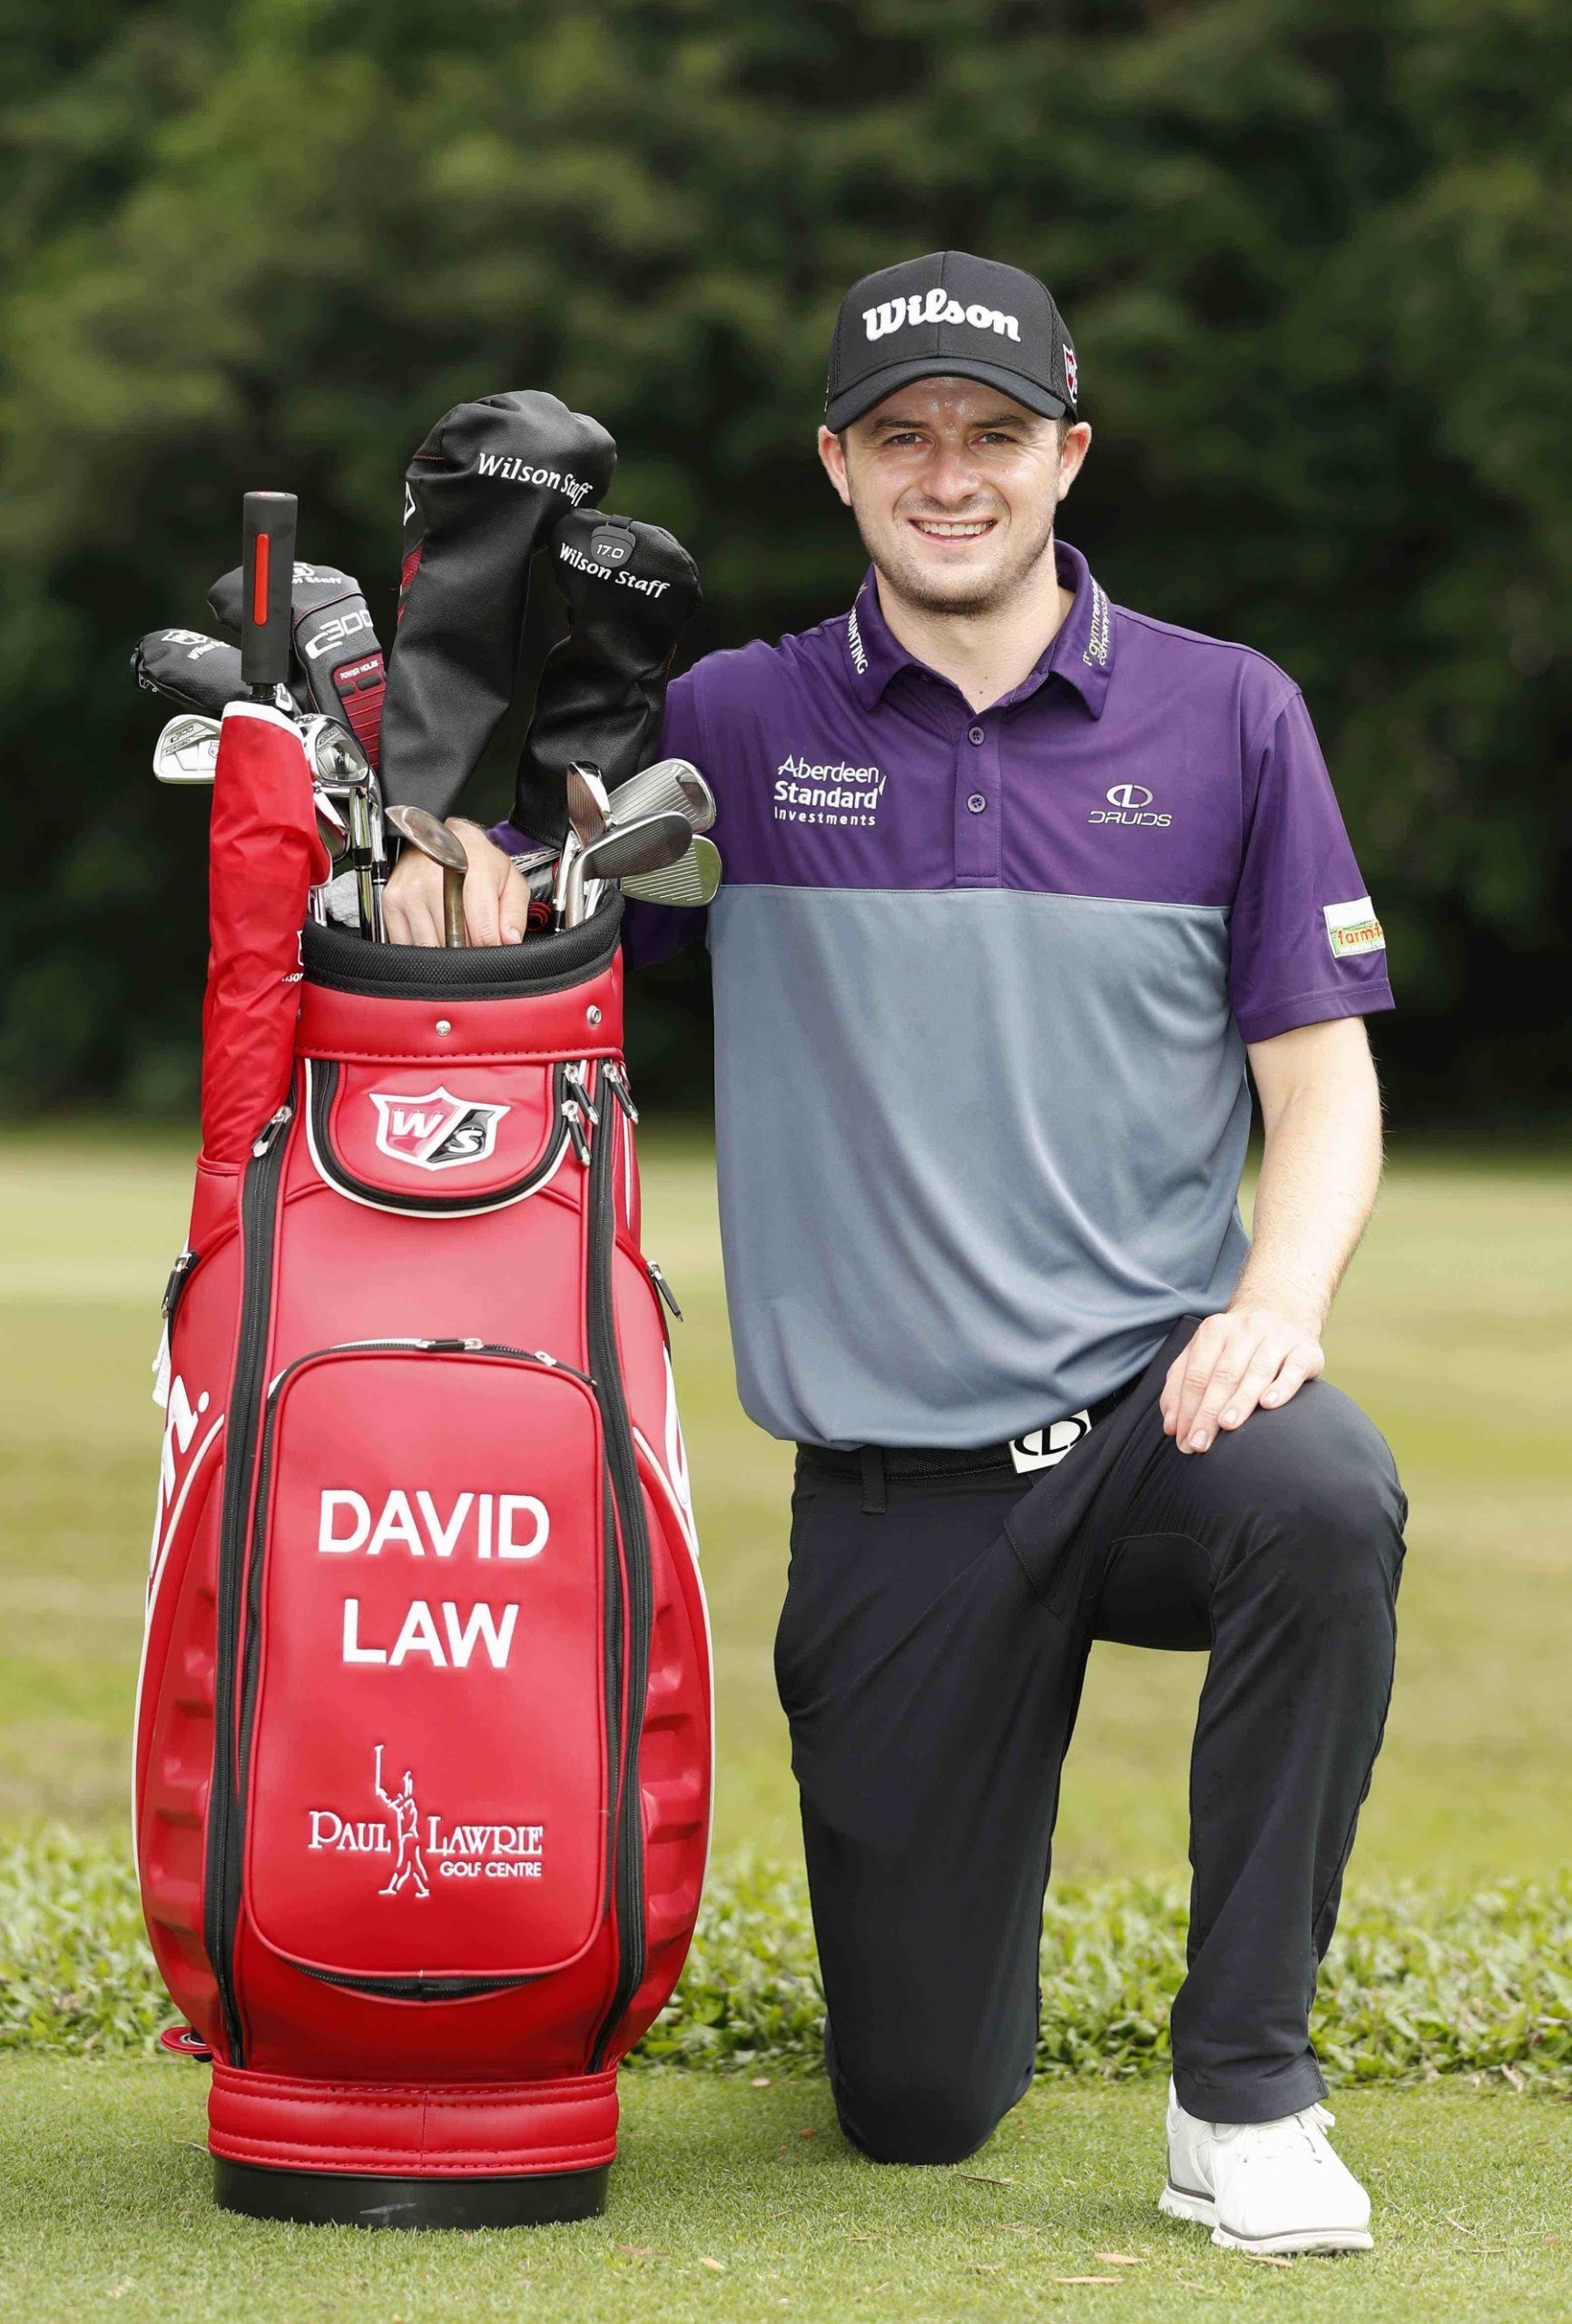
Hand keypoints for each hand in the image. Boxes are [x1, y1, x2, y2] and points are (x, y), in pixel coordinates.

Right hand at [383, 819, 531, 946]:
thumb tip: (510, 941)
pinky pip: (405, 943)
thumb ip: (515, 913)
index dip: (491, 948)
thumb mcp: (510, 880)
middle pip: (455, 944)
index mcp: (473, 875)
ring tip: (452, 932)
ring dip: (443, 950)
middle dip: (468, 950)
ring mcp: (410, 893)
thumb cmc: (478, 860)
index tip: (492, 946)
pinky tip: (431, 931)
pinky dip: (420, 947)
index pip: (483, 934)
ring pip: (430, 948)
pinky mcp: (391, 902)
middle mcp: (436, 882)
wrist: (444, 837)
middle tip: (472, 937)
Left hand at [1161, 1306, 1324, 1454]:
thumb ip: (1181, 1385)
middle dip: (1208, 1412)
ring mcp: (1277, 1337)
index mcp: (1214, 1331)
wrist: (1283, 1314)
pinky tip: (1269, 1404)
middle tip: (1200, 1443)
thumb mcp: (1203, 1355)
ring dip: (1240, 1400)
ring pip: (1257, 1371)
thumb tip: (1171, 1425)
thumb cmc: (1236, 1346)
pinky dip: (1282, 1387)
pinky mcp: (1306, 1350)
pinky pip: (1294, 1368)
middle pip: (1223, 1375)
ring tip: (1227, 1426)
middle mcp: (1246, 1330)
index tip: (1183, 1439)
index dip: (1187, 1408)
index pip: (1196, 1374)